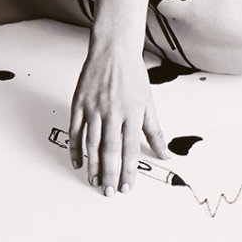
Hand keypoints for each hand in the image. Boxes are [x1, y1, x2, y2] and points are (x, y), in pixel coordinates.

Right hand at [68, 41, 167, 194]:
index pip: (130, 149)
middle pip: (110, 150)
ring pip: (91, 143)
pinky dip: (75, 148)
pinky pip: (75, 130)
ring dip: (92, 165)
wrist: (114, 50)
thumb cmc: (133, 75)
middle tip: (109, 192)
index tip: (127, 187)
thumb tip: (166, 154)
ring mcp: (93, 107)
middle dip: (110, 174)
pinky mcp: (79, 103)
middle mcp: (112, 112)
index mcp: (132, 113)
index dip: (128, 171)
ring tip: (95, 181)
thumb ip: (155, 131)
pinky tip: (77, 162)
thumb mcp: (148, 103)